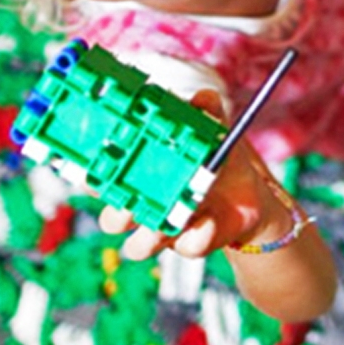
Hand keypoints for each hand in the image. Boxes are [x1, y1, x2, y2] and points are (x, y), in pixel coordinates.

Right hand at [97, 90, 295, 260]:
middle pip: (112, 219)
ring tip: (162, 224)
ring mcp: (163, 230)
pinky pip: (187, 247)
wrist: (250, 195)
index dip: (93, 179)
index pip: (103, 179)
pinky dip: (196, 237)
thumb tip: (201, 97)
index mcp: (139, 175)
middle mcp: (143, 207)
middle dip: (116, 215)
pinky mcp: (191, 243)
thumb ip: (206, 110)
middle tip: (128, 205)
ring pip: (138, 246)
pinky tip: (205, 224)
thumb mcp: (212, 130)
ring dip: (147, 237)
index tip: (96, 173)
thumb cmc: (216, 158)